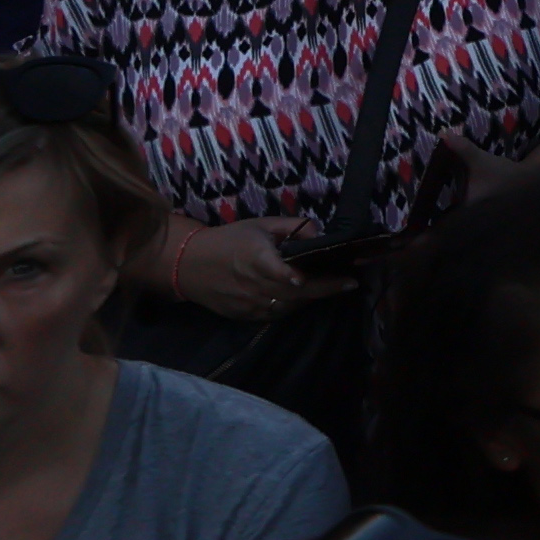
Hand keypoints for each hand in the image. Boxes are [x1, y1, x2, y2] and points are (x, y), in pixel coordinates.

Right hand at [171, 217, 320, 322]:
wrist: (189, 265)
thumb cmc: (230, 240)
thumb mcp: (261, 225)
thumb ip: (293, 227)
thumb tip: (320, 234)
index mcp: (256, 258)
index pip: (279, 272)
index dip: (296, 277)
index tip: (317, 276)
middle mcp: (253, 284)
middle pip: (293, 292)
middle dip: (324, 288)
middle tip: (350, 283)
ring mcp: (248, 303)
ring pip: (287, 306)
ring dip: (311, 298)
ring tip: (333, 286)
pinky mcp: (244, 315)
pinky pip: (275, 314)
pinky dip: (292, 306)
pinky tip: (305, 296)